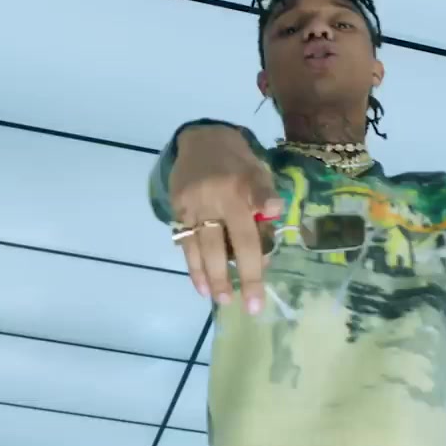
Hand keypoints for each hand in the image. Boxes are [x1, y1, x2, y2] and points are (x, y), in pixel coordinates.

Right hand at [170, 126, 283, 313]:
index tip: (263, 281)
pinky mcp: (176, 209)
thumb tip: (268, 243)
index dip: (257, 263)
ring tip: (219, 299)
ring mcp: (193, 205)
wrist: (201, 139)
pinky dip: (193, 266)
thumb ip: (264, 205)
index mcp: (241, 188)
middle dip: (238, 277)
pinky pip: (185, 243)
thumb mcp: (260, 173)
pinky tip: (200, 285)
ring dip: (210, 276)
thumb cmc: (238, 162)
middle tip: (246, 306)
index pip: (251, 234)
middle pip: (227, 245)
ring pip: (201, 247)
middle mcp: (215, 198)